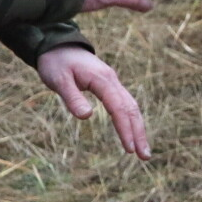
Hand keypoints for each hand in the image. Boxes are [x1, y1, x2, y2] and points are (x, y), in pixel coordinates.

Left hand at [34, 46, 151, 160]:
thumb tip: (87, 117)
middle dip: (139, 133)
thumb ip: (72, 97)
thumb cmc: (56, 62)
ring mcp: (112, 83)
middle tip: (145, 157)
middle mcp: (112, 81)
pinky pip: (125, 104)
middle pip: (132, 109)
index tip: (129, 149)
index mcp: (103, 80)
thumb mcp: (58, 80)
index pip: (118, 108)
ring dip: (138, 128)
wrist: (57, 44)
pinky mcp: (109, 86)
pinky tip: (132, 133)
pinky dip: (131, 120)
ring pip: (132, 107)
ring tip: (143, 152)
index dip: (125, 129)